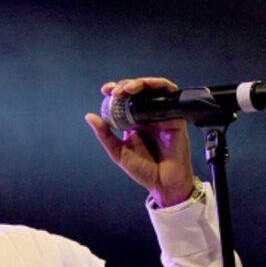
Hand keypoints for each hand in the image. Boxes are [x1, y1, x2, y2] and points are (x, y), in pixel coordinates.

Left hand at [85, 77, 194, 205]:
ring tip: (129, 88)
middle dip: (126, 85)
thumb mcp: (118, 152)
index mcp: (134, 121)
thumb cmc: (143, 170)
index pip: (124, 99)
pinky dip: (161, 86)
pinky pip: (170, 96)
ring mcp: (162, 115)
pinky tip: (150, 87)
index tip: (106, 90)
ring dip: (142, 82)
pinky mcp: (175, 117)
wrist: (163, 184)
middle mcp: (148, 115)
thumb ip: (105, 134)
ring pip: (154, 89)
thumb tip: (90, 116)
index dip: (116, 90)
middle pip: (138, 90)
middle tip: (116, 91)